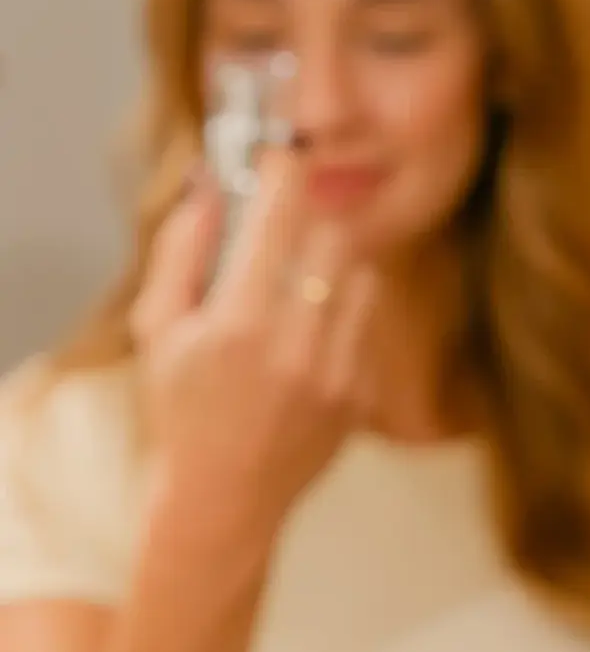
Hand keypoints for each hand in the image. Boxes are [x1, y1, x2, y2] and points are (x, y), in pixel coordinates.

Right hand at [130, 150, 377, 544]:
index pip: (280, 215)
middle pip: (333, 237)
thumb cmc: (180, 410)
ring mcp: (339, 371)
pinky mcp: (363, 391)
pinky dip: (342, 312)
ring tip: (293, 288)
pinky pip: (367, 320)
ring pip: (360, 276)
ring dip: (330, 266)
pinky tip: (307, 334)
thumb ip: (182, 250)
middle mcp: (298, 344)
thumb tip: (209, 184)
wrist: (225, 498)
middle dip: (307, 221)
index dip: (283, 171)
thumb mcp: (158, 329)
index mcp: (240, 323)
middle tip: (282, 225)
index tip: (278, 154)